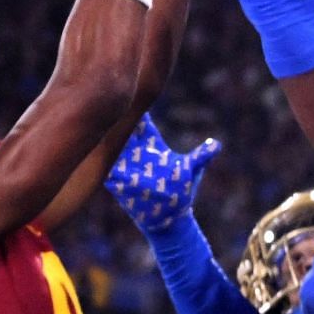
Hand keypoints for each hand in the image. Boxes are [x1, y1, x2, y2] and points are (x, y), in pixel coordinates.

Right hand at [105, 115, 220, 234]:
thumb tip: (216, 144)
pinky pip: (105, 168)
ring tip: (100, 125)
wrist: (169, 219)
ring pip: (110, 146)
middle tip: (111, 105)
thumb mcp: (191, 171)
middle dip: (117, 119)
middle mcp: (136, 153)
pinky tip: (97, 151)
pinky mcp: (117, 182)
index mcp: (152, 146)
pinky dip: (101, 160)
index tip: (132, 94)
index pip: (141, 122)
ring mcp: (124, 166)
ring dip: (106, 137)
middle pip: (123, 130)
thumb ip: (201, 156)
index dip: (137, 109)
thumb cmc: (182, 193)